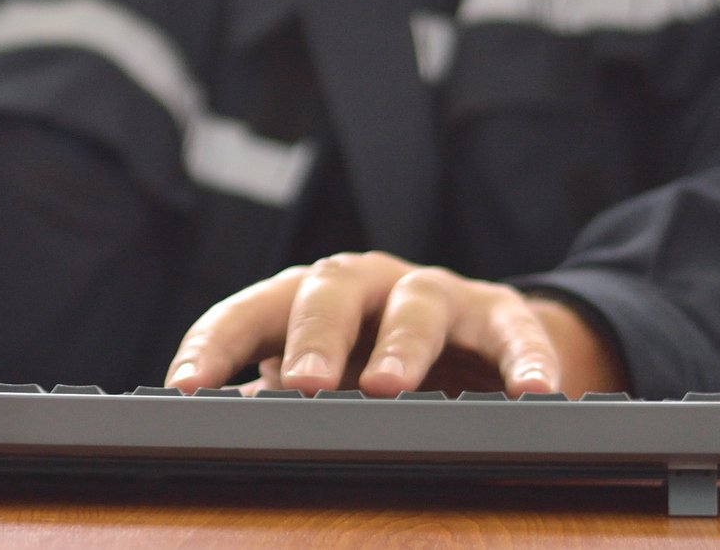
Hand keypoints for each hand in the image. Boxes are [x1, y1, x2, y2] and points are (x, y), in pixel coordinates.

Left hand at [165, 251, 626, 396]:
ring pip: (415, 304)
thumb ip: (269, 400)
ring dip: (402, 345)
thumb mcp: (321, 376)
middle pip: (330, 291)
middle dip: (314, 337)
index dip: (214, 345)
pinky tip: (534, 393)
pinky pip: (514, 330)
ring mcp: (433, 292)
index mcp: (306, 298)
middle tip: (303, 384)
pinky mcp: (498, 312)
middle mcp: (365, 283)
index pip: (250, 313)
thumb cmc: (375, 359)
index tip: (185, 387)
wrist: (475, 341)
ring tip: (389, 386)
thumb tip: (210, 435)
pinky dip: (524, 359)